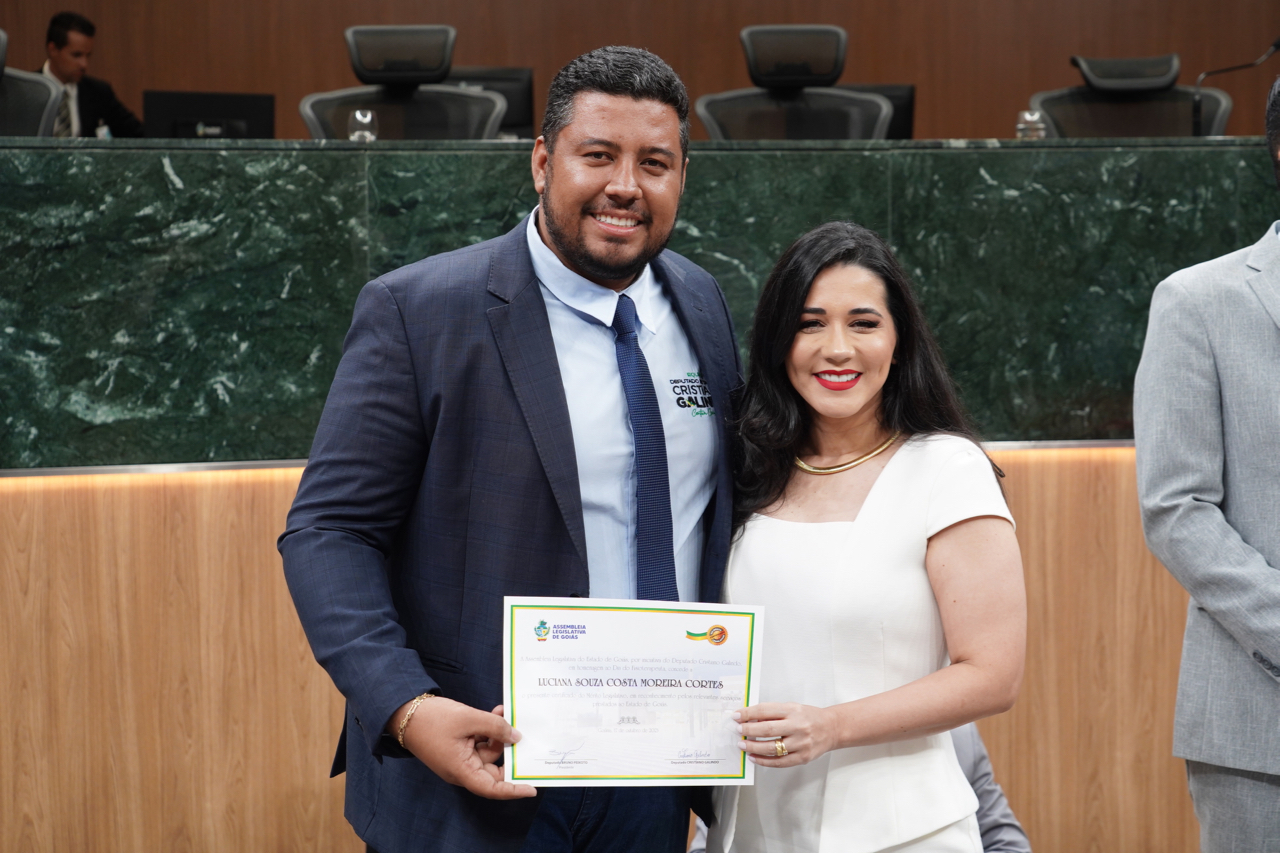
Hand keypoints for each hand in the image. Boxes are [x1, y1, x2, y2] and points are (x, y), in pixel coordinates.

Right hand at [395, 698, 536, 798]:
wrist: (404, 711)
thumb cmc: (432, 720)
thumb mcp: (468, 719)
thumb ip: (494, 727)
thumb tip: (516, 736)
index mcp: (462, 771)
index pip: (491, 788)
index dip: (512, 790)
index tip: (532, 788)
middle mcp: (462, 769)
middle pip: (493, 768)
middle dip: (508, 750)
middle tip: (522, 732)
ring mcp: (460, 757)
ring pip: (489, 751)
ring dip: (499, 733)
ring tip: (504, 712)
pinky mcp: (459, 746)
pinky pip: (480, 741)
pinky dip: (489, 730)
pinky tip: (495, 713)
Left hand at [735, 702, 836, 767]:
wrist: (831, 729)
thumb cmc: (809, 717)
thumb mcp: (792, 708)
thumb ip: (773, 713)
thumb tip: (750, 719)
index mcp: (793, 710)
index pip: (765, 711)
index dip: (748, 713)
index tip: (736, 716)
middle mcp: (797, 726)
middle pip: (767, 730)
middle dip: (748, 731)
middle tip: (738, 731)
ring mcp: (801, 743)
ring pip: (771, 748)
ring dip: (753, 747)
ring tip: (743, 745)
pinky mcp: (802, 757)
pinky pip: (779, 762)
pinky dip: (764, 761)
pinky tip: (754, 758)